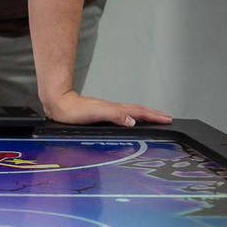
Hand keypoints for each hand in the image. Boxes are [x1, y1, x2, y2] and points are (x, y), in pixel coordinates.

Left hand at [42, 90, 171, 125]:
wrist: (58, 105)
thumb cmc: (74, 111)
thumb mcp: (95, 114)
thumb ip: (114, 116)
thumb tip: (132, 121)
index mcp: (114, 109)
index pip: (139, 112)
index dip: (154, 116)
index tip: (168, 119)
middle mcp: (113, 108)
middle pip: (138, 110)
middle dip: (154, 114)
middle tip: (168, 118)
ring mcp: (108, 109)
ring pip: (131, 111)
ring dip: (146, 114)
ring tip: (155, 116)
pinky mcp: (101, 112)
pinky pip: (123, 113)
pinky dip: (133, 116)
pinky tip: (130, 119)